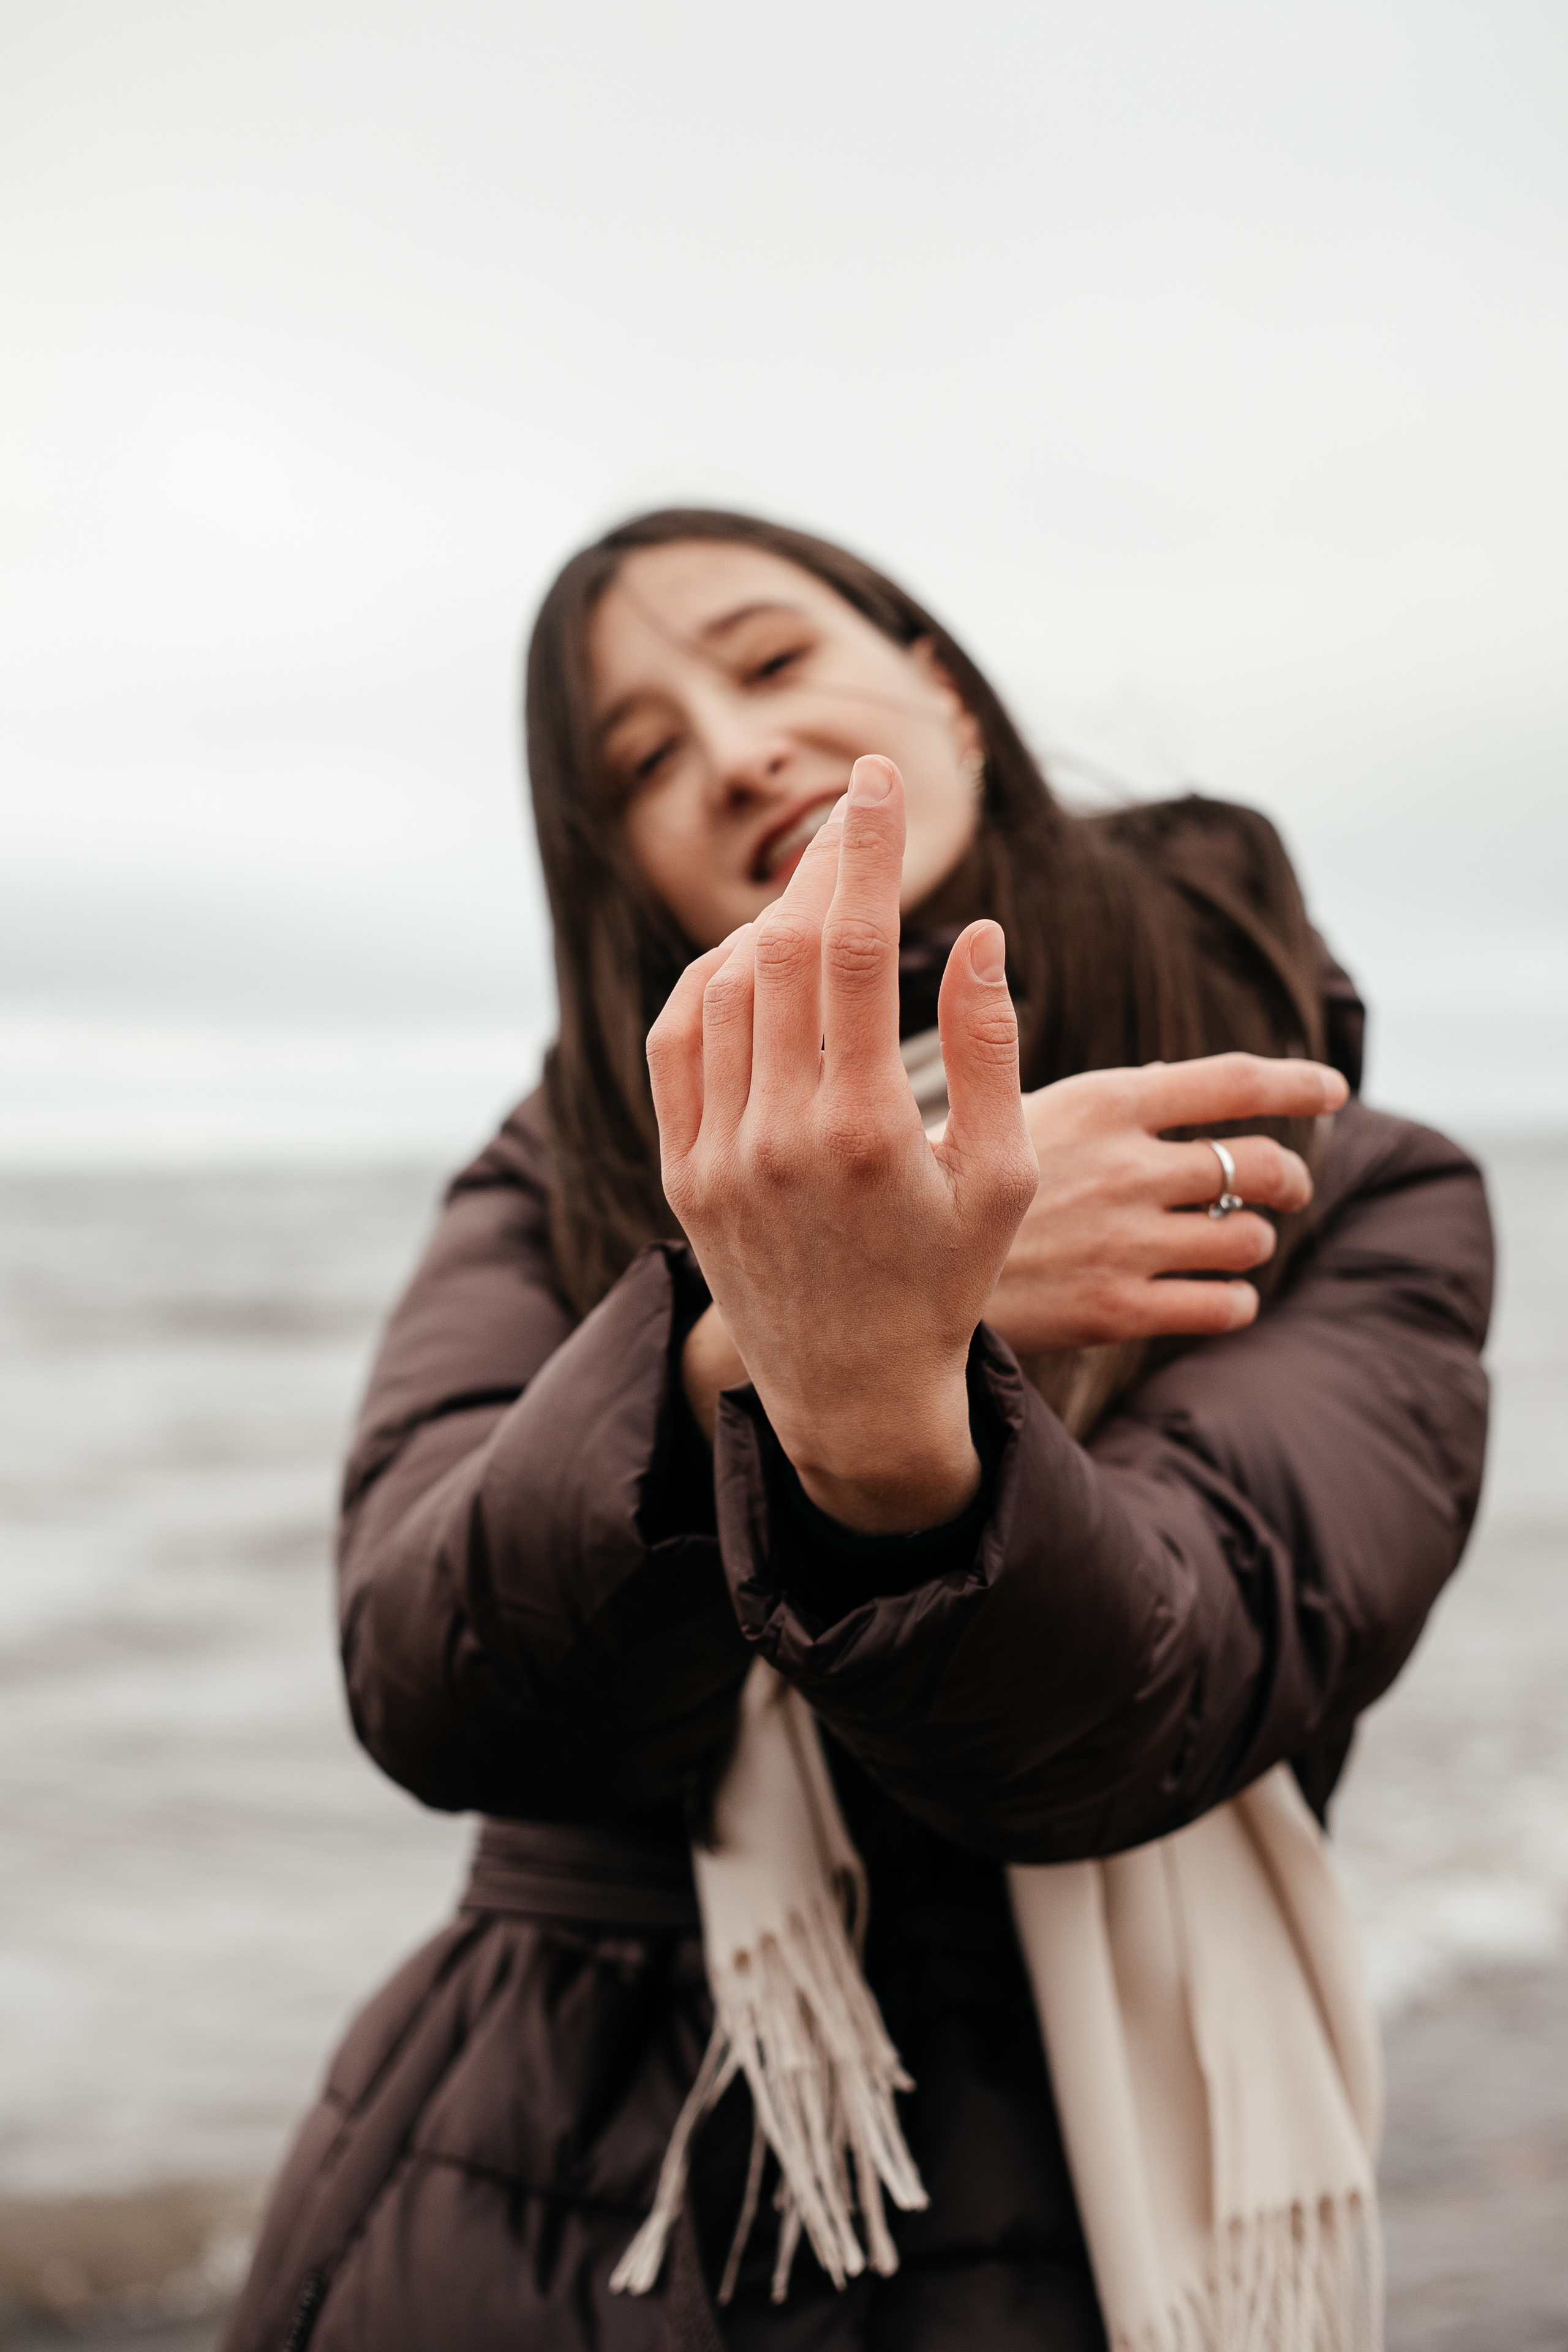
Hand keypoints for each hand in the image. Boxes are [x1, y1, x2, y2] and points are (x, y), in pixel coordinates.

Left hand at [648, 755, 1038, 1533]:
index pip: (857, 947)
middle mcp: (775, 1137)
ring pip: (723, 986)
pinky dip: (709, 980)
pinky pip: (676, 1041)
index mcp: (863, 1132)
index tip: (878, 780)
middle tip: (854, 813)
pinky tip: (752, 958)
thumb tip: (980, 934)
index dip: (866, 849)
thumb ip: (994, 1051)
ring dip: (771, 922)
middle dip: (822, 863)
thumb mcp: (1004, 1177)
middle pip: (786, 949)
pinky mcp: (679, 1172)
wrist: (851, 1391)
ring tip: (821, 899)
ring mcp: (715, 1155)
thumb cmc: (947, 1280)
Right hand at [983, 1054, 1349, 1355]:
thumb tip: (1178, 1079)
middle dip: (1289, 1175)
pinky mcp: (1118, 1310)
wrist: (889, 1270)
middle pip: (1260, 1163)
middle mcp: (1127, 1168)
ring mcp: (1127, 1242)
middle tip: (1287, 1185)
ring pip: (1250, 1238)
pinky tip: (1220, 1297)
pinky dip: (1235, 1300)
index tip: (1333, 1087)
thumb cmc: (949, 1183)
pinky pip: (1224, 1306)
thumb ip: (1104, 1104)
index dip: (1298, 1081)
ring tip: (1235, 1244)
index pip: (1234, 1081)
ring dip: (1255, 1240)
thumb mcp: (1014, 1111)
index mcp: (1103, 1103)